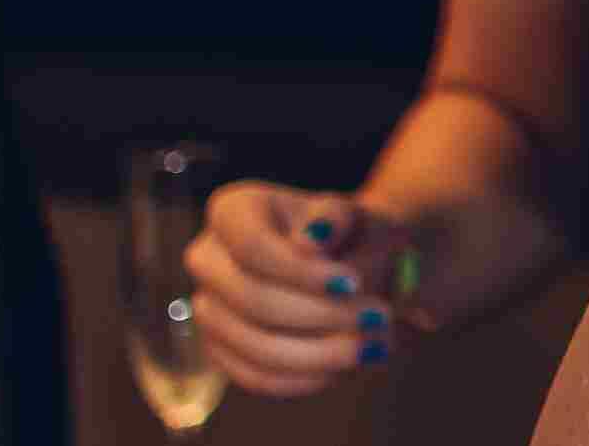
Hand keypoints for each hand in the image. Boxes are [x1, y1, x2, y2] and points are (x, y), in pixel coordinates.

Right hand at [185, 183, 409, 396]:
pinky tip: (349, 365)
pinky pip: (257, 377)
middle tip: (379, 318)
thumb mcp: (353, 213)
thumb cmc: (349, 232)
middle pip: (252, 300)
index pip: (252, 246)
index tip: (352, 283)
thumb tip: (312, 238)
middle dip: (321, 315)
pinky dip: (307, 376)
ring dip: (321, 353)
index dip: (300, 272)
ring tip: (375, 346)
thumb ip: (335, 218)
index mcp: (233, 210)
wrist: (350, 262)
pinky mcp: (221, 351)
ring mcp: (209, 308)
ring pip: (255, 346)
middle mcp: (208, 259)